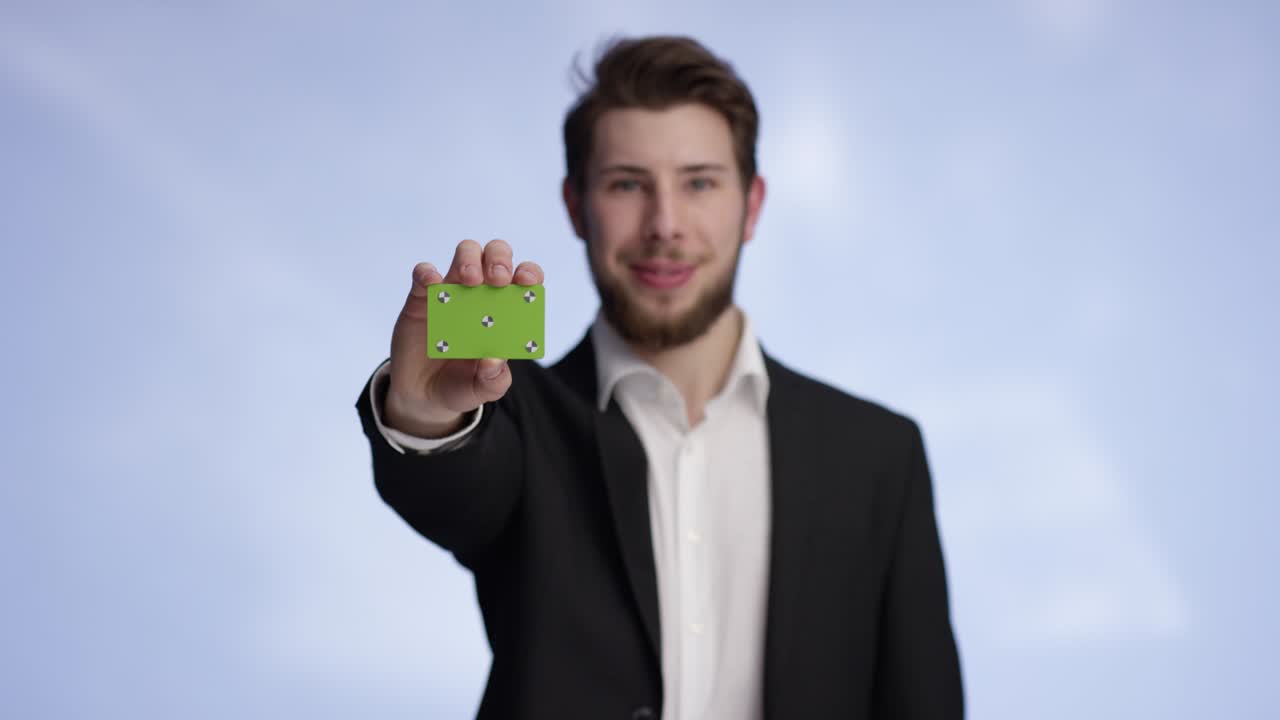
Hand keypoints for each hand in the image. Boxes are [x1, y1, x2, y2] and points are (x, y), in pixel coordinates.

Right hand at [384, 239, 544, 437]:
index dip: (529, 273)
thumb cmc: (461, 385)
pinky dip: (427, 272)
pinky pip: (423, 274)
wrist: (423, 395)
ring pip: (466, 253)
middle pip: (496, 255)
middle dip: (500, 259)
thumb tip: (495, 362)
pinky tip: (431, 282)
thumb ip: (494, 381)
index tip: (528, 281)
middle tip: (498, 279)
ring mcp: (452, 292)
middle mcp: (482, 294)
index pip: (524, 279)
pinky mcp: (422, 297)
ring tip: (471, 280)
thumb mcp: (482, 390)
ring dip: (470, 258)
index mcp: (505, 311)